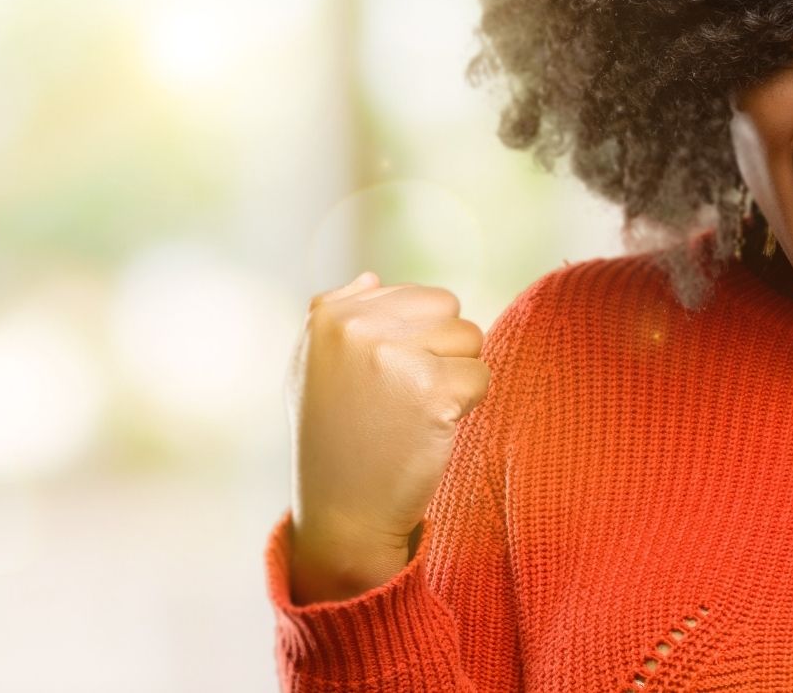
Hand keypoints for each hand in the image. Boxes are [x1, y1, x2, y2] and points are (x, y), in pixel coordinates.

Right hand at [284, 271, 489, 602]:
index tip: (386, 383)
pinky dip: (468, 407)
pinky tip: (431, 431)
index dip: (418, 342)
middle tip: (406, 400)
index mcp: (330, 315)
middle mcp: (357, 328)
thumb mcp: (311, 369)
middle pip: (451, 313)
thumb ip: (336, 315)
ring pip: (471, 340)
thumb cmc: (331, 441)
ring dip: (457, 378)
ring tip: (415, 414)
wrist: (343, 515)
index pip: (420, 298)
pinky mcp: (432, 391)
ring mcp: (394, 357)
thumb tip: (373, 277)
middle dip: (443, 352)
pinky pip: (481, 377)